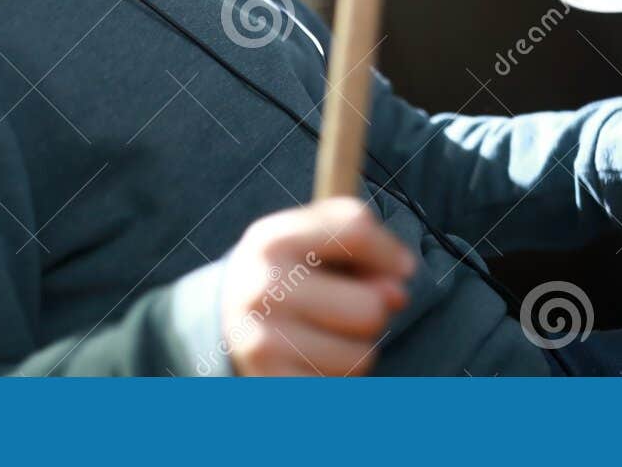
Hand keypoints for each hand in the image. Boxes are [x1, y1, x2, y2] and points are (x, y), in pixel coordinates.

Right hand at [221, 195, 416, 375]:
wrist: (219, 322)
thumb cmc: (285, 275)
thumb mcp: (309, 239)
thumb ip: (358, 245)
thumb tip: (397, 292)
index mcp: (273, 240)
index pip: (356, 231)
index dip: (391, 252)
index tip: (402, 268)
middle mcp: (263, 289)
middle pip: (371, 307)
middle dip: (373, 310)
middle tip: (342, 309)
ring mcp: (263, 344)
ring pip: (362, 356)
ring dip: (355, 350)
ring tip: (323, 336)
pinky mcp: (271, 388)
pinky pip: (341, 390)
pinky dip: (337, 380)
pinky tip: (313, 363)